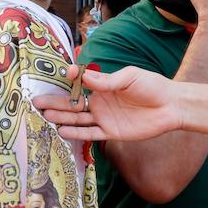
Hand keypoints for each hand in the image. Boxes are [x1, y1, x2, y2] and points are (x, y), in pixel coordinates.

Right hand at [36, 65, 183, 141]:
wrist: (172, 106)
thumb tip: (80, 73)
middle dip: (55, 102)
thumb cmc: (152, 86)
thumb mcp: (128, 77)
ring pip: (78, 119)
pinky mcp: (111, 133)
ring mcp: (104, 118)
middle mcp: (100, 103)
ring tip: (43, 116)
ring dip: (61, 117)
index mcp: (103, 86)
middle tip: (35, 102)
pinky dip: (77, 133)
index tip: (57, 78)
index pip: (80, 84)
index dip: (67, 82)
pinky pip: (90, 134)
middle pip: (73, 103)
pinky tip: (62, 131)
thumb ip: (105, 80)